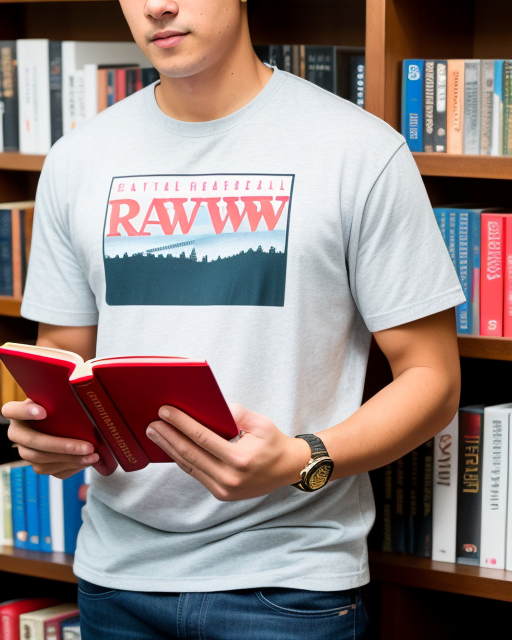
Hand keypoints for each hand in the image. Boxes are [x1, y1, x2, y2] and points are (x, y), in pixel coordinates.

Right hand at [2, 398, 99, 478]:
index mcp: (17, 412)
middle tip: (88, 446)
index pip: (11, 410)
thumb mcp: (57, 395)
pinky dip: (71, 468)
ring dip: (70, 460)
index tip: (43, 411)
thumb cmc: (60, 404)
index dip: (25, 412)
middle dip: (62, 446)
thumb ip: (60, 391)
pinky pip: (51, 471)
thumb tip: (81, 380)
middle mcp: (18, 433)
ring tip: (92, 456)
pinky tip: (86, 462)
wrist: (64, 421)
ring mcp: (26, 451)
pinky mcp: (38, 465)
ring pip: (42, 461)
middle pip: (33, 443)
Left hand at [146, 403, 310, 500]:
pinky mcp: (221, 494)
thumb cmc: (274, 442)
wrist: (288, 469)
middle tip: (151, 423)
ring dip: (170, 449)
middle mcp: (230, 478)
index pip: (202, 437)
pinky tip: (172, 448)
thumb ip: (236, 413)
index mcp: (239, 459)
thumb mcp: (260, 422)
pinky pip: (196, 474)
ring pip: (189, 467)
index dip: (181, 423)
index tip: (165, 411)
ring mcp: (224, 489)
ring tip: (155, 435)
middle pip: (190, 454)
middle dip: (168, 437)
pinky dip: (182, 460)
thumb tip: (212, 408)